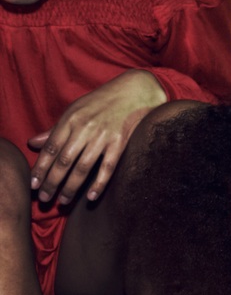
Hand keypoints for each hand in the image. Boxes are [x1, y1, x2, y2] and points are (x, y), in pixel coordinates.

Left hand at [28, 69, 167, 206]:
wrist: (133, 93)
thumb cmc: (101, 103)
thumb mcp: (74, 111)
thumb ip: (55, 130)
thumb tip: (33, 143)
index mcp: (70, 120)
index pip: (51, 148)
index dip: (41, 167)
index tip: (33, 183)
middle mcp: (84, 129)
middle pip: (64, 161)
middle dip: (52, 181)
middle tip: (45, 198)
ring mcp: (103, 138)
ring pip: (83, 167)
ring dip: (71, 186)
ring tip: (63, 201)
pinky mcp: (120, 144)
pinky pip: (108, 168)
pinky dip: (99, 183)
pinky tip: (90, 197)